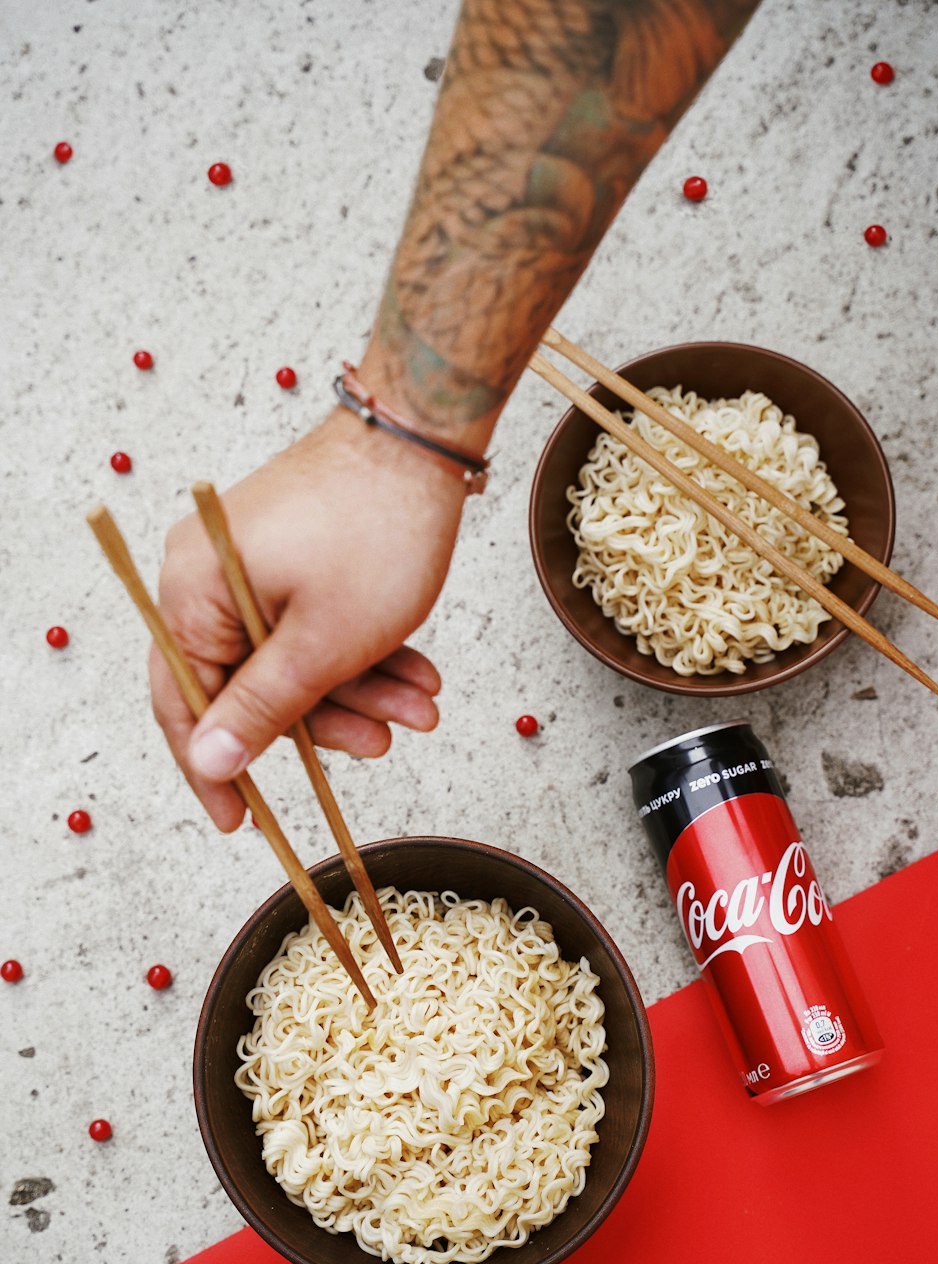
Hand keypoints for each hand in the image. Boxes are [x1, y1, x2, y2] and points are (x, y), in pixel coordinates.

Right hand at [151, 405, 466, 830]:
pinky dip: (365, 653)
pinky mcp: (293, 556)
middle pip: (252, 684)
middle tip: (383, 746)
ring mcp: (252, 564)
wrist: (423, 437)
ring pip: (297, 658)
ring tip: (423, 707)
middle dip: (328, 720)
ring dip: (361, 690)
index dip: (214, 769)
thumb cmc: (375, 532)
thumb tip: (210, 762)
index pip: (184, 702)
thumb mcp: (322, 644)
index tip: (242, 822)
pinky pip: (317, 624)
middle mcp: (208, 577)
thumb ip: (262, 710)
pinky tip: (418, 675)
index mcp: (194, 593)